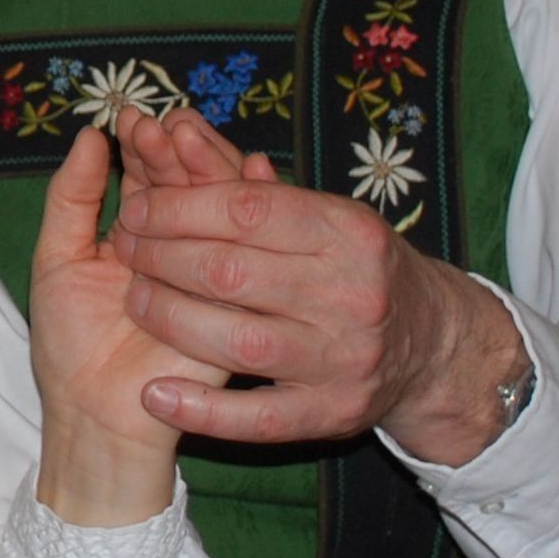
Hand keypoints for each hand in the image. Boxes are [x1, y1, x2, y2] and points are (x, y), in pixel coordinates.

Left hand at [27, 116, 232, 524]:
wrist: (94, 417)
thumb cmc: (69, 345)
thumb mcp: (58, 261)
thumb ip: (71, 200)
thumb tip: (89, 136)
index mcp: (141, 238)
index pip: (152, 181)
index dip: (145, 149)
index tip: (134, 118)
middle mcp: (181, 252)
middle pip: (191, 188)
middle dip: (178, 152)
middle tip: (164, 122)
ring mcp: (213, 275)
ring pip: (223, 211)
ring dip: (208, 169)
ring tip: (188, 134)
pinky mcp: (240, 302)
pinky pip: (253, 251)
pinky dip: (252, 209)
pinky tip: (252, 170)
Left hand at [109, 110, 529, 466]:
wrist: (433, 343)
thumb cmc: (358, 266)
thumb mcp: (331, 217)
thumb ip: (263, 194)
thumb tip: (181, 138)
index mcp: (347, 231)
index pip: (247, 209)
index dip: (177, 206)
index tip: (136, 206)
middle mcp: (349, 293)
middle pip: (231, 272)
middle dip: (161, 257)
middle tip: (125, 247)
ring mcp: (343, 359)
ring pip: (237, 340)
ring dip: (169, 319)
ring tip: (134, 298)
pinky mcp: (333, 414)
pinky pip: (258, 419)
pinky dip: (202, 410)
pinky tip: (156, 394)